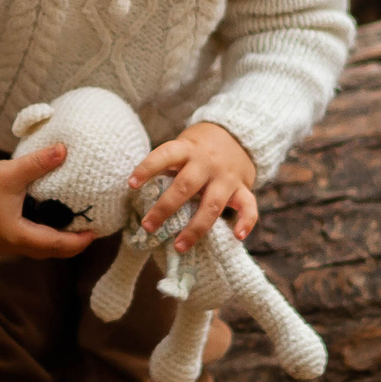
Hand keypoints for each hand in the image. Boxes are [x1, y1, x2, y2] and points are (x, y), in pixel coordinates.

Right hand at [0, 146, 97, 259]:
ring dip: (61, 243)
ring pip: (42, 250)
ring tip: (79, 229)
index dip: (77, 241)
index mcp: (17, 235)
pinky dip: (49, 238)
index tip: (95, 232)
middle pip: (51, 252)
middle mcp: (13, 245)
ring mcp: (8, 243)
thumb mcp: (14, 171)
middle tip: (93, 232)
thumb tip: (64, 150)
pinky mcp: (5, 236)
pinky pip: (34, 243)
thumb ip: (40, 162)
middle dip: (73, 245)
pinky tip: (59, 224)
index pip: (55, 244)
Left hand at [130, 122, 258, 254]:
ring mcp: (226, 177)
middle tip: (148, 226)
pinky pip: (249, 206)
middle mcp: (207, 163)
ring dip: (195, 228)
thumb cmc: (199, 148)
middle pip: (185, 186)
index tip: (131, 184)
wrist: (238, 134)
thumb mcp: (183, 146)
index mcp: (188, 149)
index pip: (165, 155)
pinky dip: (246, 221)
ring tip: (179, 246)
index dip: (147, 168)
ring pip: (212, 204)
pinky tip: (238, 236)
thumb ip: (168, 166)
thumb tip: (139, 193)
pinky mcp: (243, 188)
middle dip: (165, 208)